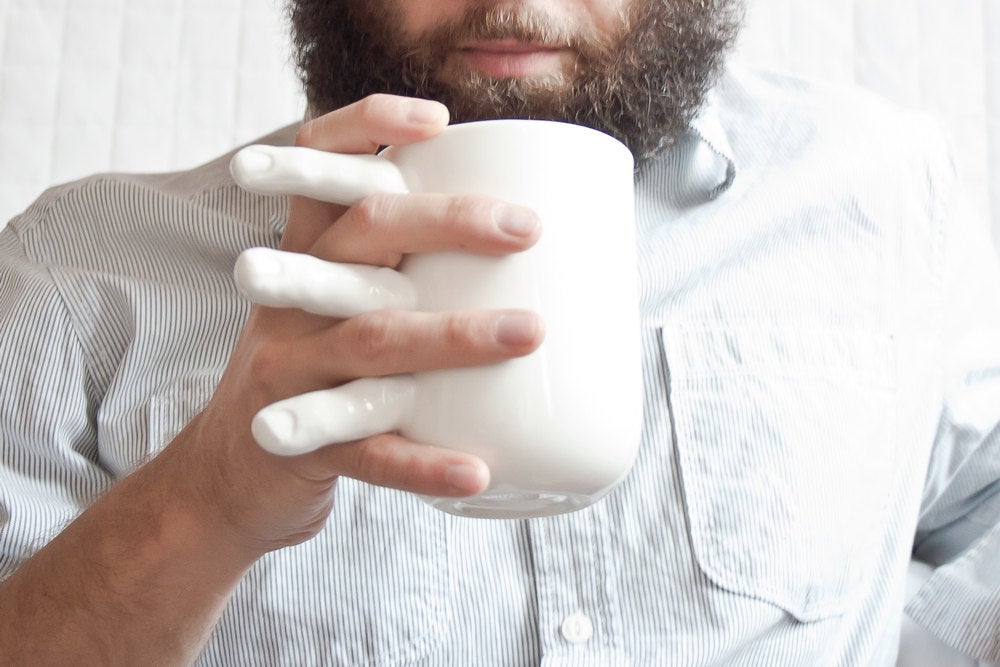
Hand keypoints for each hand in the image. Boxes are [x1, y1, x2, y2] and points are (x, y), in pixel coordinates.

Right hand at [166, 95, 543, 557]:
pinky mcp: (303, 442)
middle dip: (443, 222)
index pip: (321, 168)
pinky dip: (424, 463)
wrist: (234, 471)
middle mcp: (292, 300)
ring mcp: (293, 370)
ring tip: (528, 332)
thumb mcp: (335, 304)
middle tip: (524, 227)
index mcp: (305, 256)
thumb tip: (521, 254)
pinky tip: (477, 469)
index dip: (367, 128)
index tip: (439, 121)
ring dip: (452, 334)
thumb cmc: (316, 372)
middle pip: (359, 237)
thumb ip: (398, 269)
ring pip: (370, 340)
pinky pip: (369, 453)